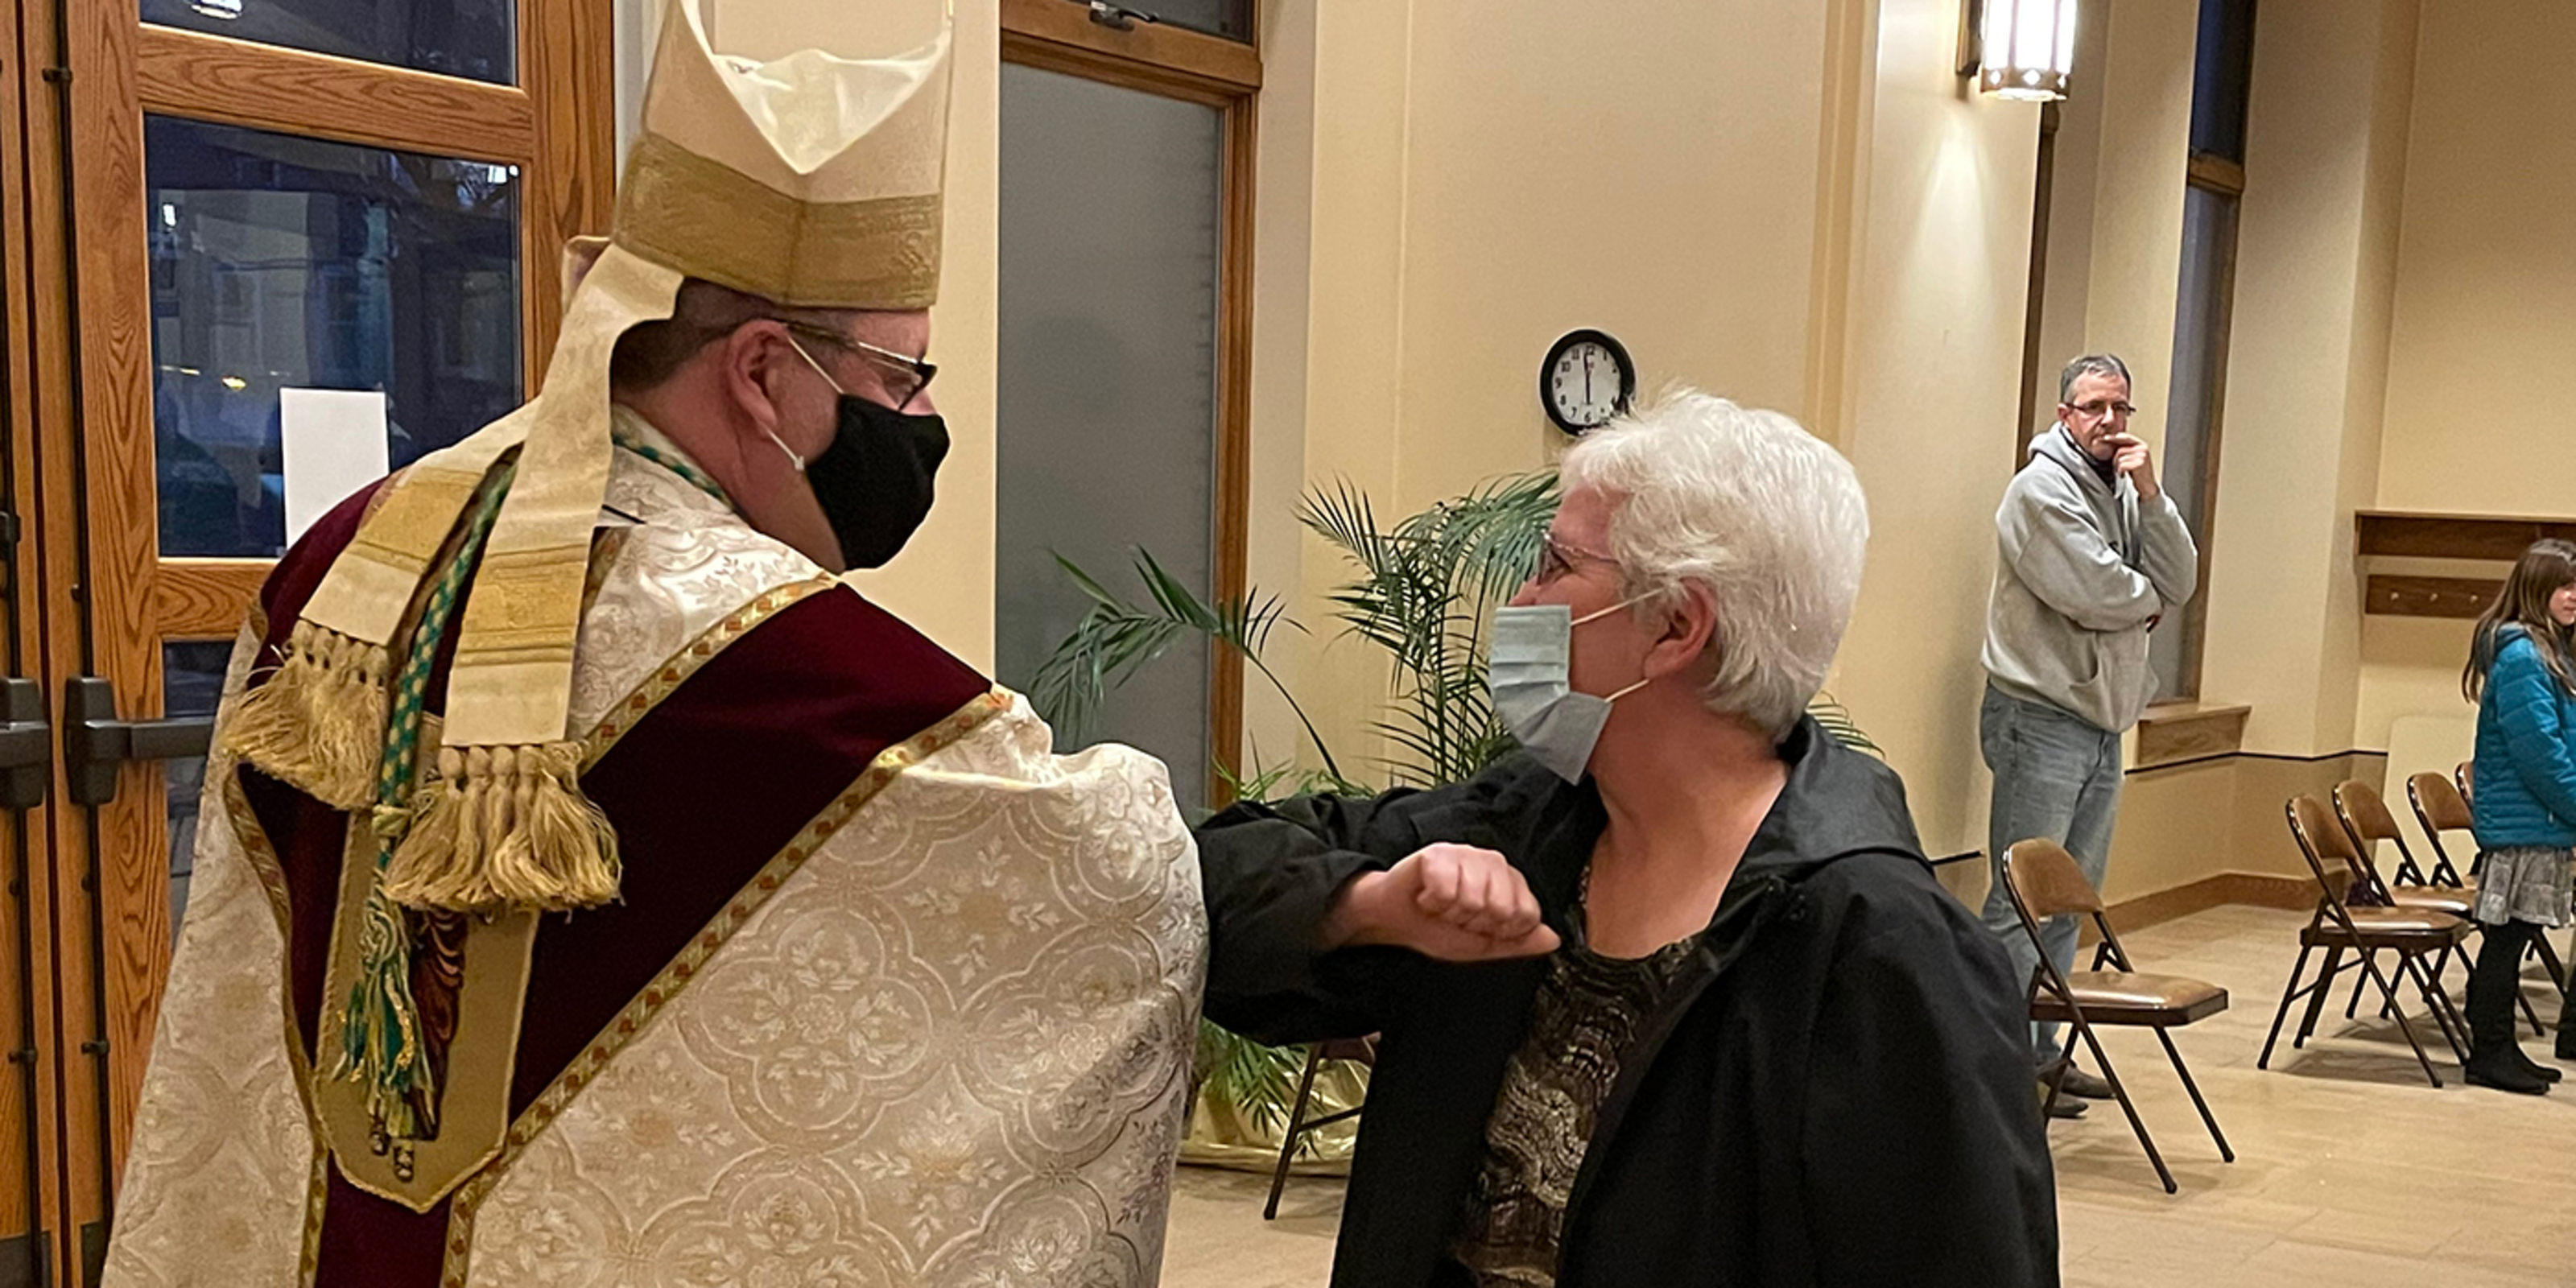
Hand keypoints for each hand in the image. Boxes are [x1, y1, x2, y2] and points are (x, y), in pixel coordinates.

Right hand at [1321, 843, 1561, 961]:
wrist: (1395, 920)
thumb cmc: (1437, 927)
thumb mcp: (1483, 945)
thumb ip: (1519, 942)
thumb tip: (1553, 939)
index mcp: (1510, 882)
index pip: (1526, 915)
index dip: (1500, 932)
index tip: (1480, 928)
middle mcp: (1493, 863)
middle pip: (1501, 908)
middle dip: (1473, 924)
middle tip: (1456, 916)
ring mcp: (1467, 853)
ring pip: (1474, 900)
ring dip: (1450, 914)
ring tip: (1441, 906)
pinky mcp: (1439, 853)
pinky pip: (1447, 890)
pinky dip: (1432, 902)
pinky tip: (1427, 896)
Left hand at [2107, 433, 2158, 499]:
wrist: (2146, 485)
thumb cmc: (2137, 471)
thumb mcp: (2133, 457)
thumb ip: (2125, 448)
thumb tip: (2110, 439)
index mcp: (2141, 445)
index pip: (2126, 437)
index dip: (2114, 438)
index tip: (2104, 438)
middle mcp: (2143, 449)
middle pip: (2120, 451)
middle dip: (2115, 460)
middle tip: (2118, 468)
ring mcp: (2142, 456)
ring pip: (2119, 459)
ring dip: (2118, 467)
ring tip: (2123, 472)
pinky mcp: (2140, 464)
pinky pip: (2122, 465)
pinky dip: (2120, 472)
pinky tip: (2124, 475)